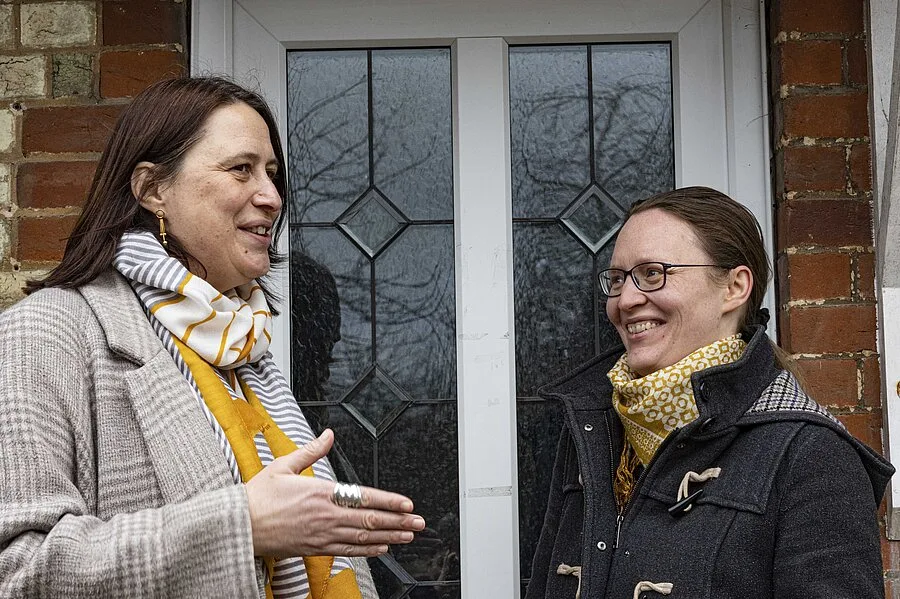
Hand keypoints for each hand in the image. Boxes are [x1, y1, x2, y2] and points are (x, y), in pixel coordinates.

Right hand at [245, 429, 425, 557]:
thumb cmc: (258, 497)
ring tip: (408, 536)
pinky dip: (368, 550)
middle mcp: (325, 515)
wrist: (239, 526)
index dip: (389, 502)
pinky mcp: (315, 548)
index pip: (364, 497)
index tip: (407, 504)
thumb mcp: (284, 466)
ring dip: (389, 536)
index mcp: (321, 492)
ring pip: (363, 537)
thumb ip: (311, 451)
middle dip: (398, 521)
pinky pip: (348, 550)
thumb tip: (328, 435)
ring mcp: (321, 534)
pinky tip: (382, 548)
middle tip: (419, 523)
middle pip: (370, 520)